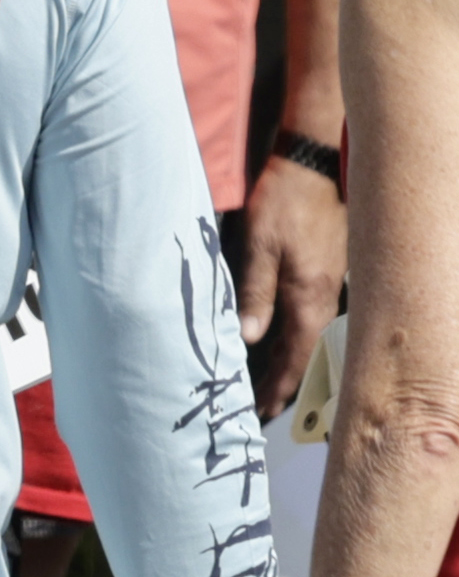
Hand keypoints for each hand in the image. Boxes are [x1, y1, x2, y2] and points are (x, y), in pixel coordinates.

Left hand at [238, 152, 344, 416]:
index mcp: (309, 298)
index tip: (263, 411)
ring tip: (270, 382)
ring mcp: (330, 284)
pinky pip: (311, 316)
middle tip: (263, 407)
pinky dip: (296, 336)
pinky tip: (283, 339)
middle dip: (285, 381)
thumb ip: (254, 293)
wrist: (311, 165)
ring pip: (309, 335)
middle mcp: (325, 297)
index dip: (279, 386)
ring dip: (290, 360)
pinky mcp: (327, 271)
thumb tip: (247, 338)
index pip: (295, 357)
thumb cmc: (283, 203)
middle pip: (305, 352)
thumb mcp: (259, 246)